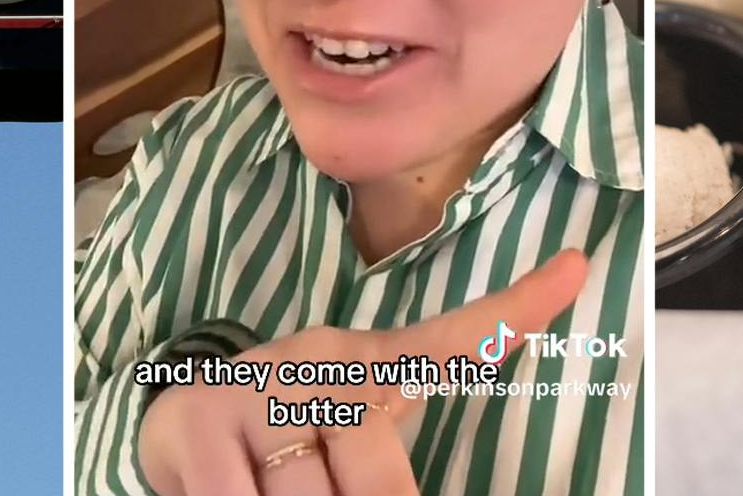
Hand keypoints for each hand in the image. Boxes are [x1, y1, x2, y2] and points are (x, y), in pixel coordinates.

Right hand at [137, 250, 589, 495]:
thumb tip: (410, 494)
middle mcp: (316, 363)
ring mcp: (256, 391)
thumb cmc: (280, 445)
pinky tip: (235, 489)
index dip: (511, 313)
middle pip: (381, 482)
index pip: (448, 343)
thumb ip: (387, 466)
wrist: (168, 423)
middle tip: (333, 485)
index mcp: (365, 364)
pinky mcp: (198, 427)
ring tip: (276, 485)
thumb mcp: (349, 441)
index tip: (574, 269)